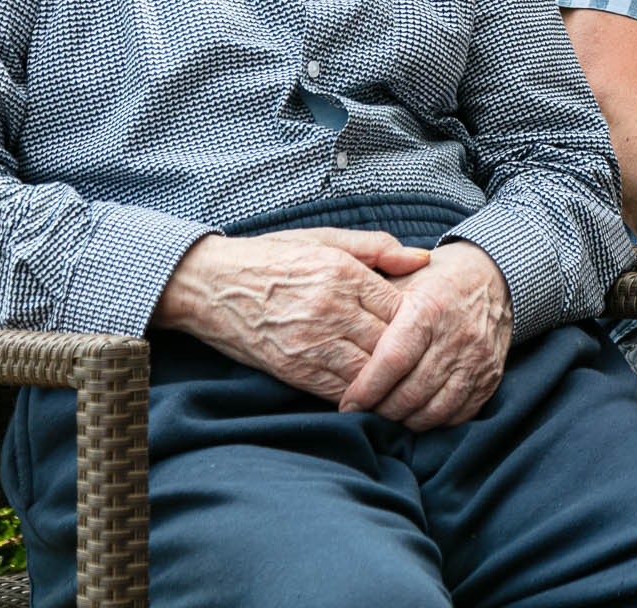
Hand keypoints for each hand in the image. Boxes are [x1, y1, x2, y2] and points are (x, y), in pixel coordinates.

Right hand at [154, 227, 430, 400]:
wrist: (209, 285)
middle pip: (390, 342)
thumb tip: (423, 259)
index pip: (401, 307)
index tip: (425, 326)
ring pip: (369, 372)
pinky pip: (339, 391)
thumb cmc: (272, 258)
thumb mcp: (325, 240)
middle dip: (409, 353)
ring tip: (406, 383)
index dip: (418, 320)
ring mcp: (311, 342)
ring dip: (388, 380)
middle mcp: (330, 309)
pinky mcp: (293, 369)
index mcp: (342, 273)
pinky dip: (359, 395)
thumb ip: (377, 247)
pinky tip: (372, 394)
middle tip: (426, 361)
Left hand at [339, 243, 514, 429]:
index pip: (393, 360)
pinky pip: (460, 414)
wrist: (493, 276)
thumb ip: (371, 307)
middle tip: (363, 412)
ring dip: (406, 420)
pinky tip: (417, 413)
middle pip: (412, 392)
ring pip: (435, 410)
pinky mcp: (492, 375)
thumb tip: (336, 340)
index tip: (347, 404)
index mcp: (429, 308)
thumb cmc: (434, 280)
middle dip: (381, 410)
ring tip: (387, 414)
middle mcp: (457, 335)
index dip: (366, 388)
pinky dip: (435, 421)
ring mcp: (478, 358)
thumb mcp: (400, 279)